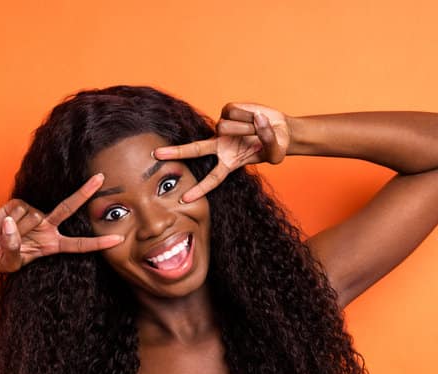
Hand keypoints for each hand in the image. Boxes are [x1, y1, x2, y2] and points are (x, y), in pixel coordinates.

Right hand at [0, 173, 122, 272]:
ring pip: (33, 215)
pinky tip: (2, 225)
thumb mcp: (8, 264)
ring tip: (6, 237)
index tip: (118, 239)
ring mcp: (33, 214)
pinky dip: (7, 220)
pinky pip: (17, 209)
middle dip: (84, 193)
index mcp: (52, 244)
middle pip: (69, 208)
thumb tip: (14, 224)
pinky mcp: (18, 203)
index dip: (98, 243)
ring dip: (17, 229)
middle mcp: (47, 226)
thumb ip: (12, 249)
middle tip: (101, 178)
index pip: (79, 244)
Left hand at [153, 102, 291, 202]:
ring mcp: (222, 128)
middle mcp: (220, 146)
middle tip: (156, 155)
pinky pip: (234, 112)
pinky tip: (255, 117)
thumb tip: (258, 122)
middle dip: (175, 153)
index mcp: (229, 162)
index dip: (200, 189)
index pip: (212, 179)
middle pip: (194, 150)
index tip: (184, 199)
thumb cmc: (276, 146)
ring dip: (245, 128)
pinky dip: (248, 115)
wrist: (282, 129)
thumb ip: (268, 142)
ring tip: (258, 129)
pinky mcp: (227, 111)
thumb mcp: (276, 152)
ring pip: (225, 126)